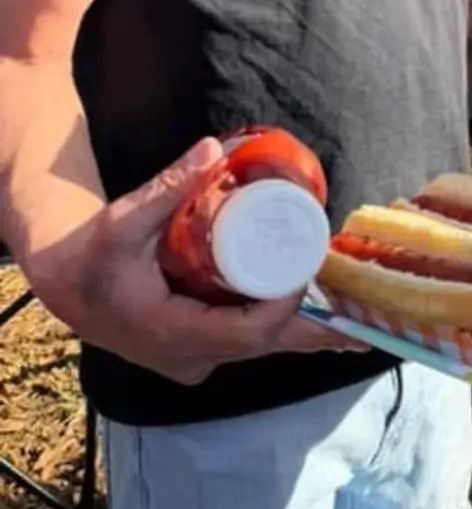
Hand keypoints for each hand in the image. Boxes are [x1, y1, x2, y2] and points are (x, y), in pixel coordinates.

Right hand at [28, 139, 364, 386]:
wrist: (66, 284)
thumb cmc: (93, 252)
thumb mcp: (123, 220)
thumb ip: (167, 186)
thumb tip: (214, 149)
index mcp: (171, 333)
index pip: (247, 333)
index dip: (285, 306)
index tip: (310, 268)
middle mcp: (188, 357)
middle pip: (265, 346)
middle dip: (317, 332)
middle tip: (367, 322)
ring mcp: (193, 358)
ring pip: (259, 346)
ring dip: (305, 330)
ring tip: (359, 316)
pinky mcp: (198, 350)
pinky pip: (249, 342)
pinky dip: (283, 328)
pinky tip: (323, 320)